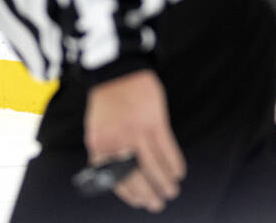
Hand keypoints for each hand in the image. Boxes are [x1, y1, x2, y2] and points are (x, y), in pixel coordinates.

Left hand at [85, 71, 184, 213]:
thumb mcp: (96, 129)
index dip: (129, 194)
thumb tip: (115, 176)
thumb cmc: (107, 100)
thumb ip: (105, 151)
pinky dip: (174, 163)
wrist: (116, 70)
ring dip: (165, 182)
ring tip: (172, 191)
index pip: (114, 179)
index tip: (139, 202)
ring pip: (154, 166)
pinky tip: (179, 171)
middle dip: (149, 194)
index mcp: (100, 146)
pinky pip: (167, 148)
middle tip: (158, 204)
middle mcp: (118, 142)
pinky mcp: (154, 121)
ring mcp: (137, 132)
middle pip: (136, 177)